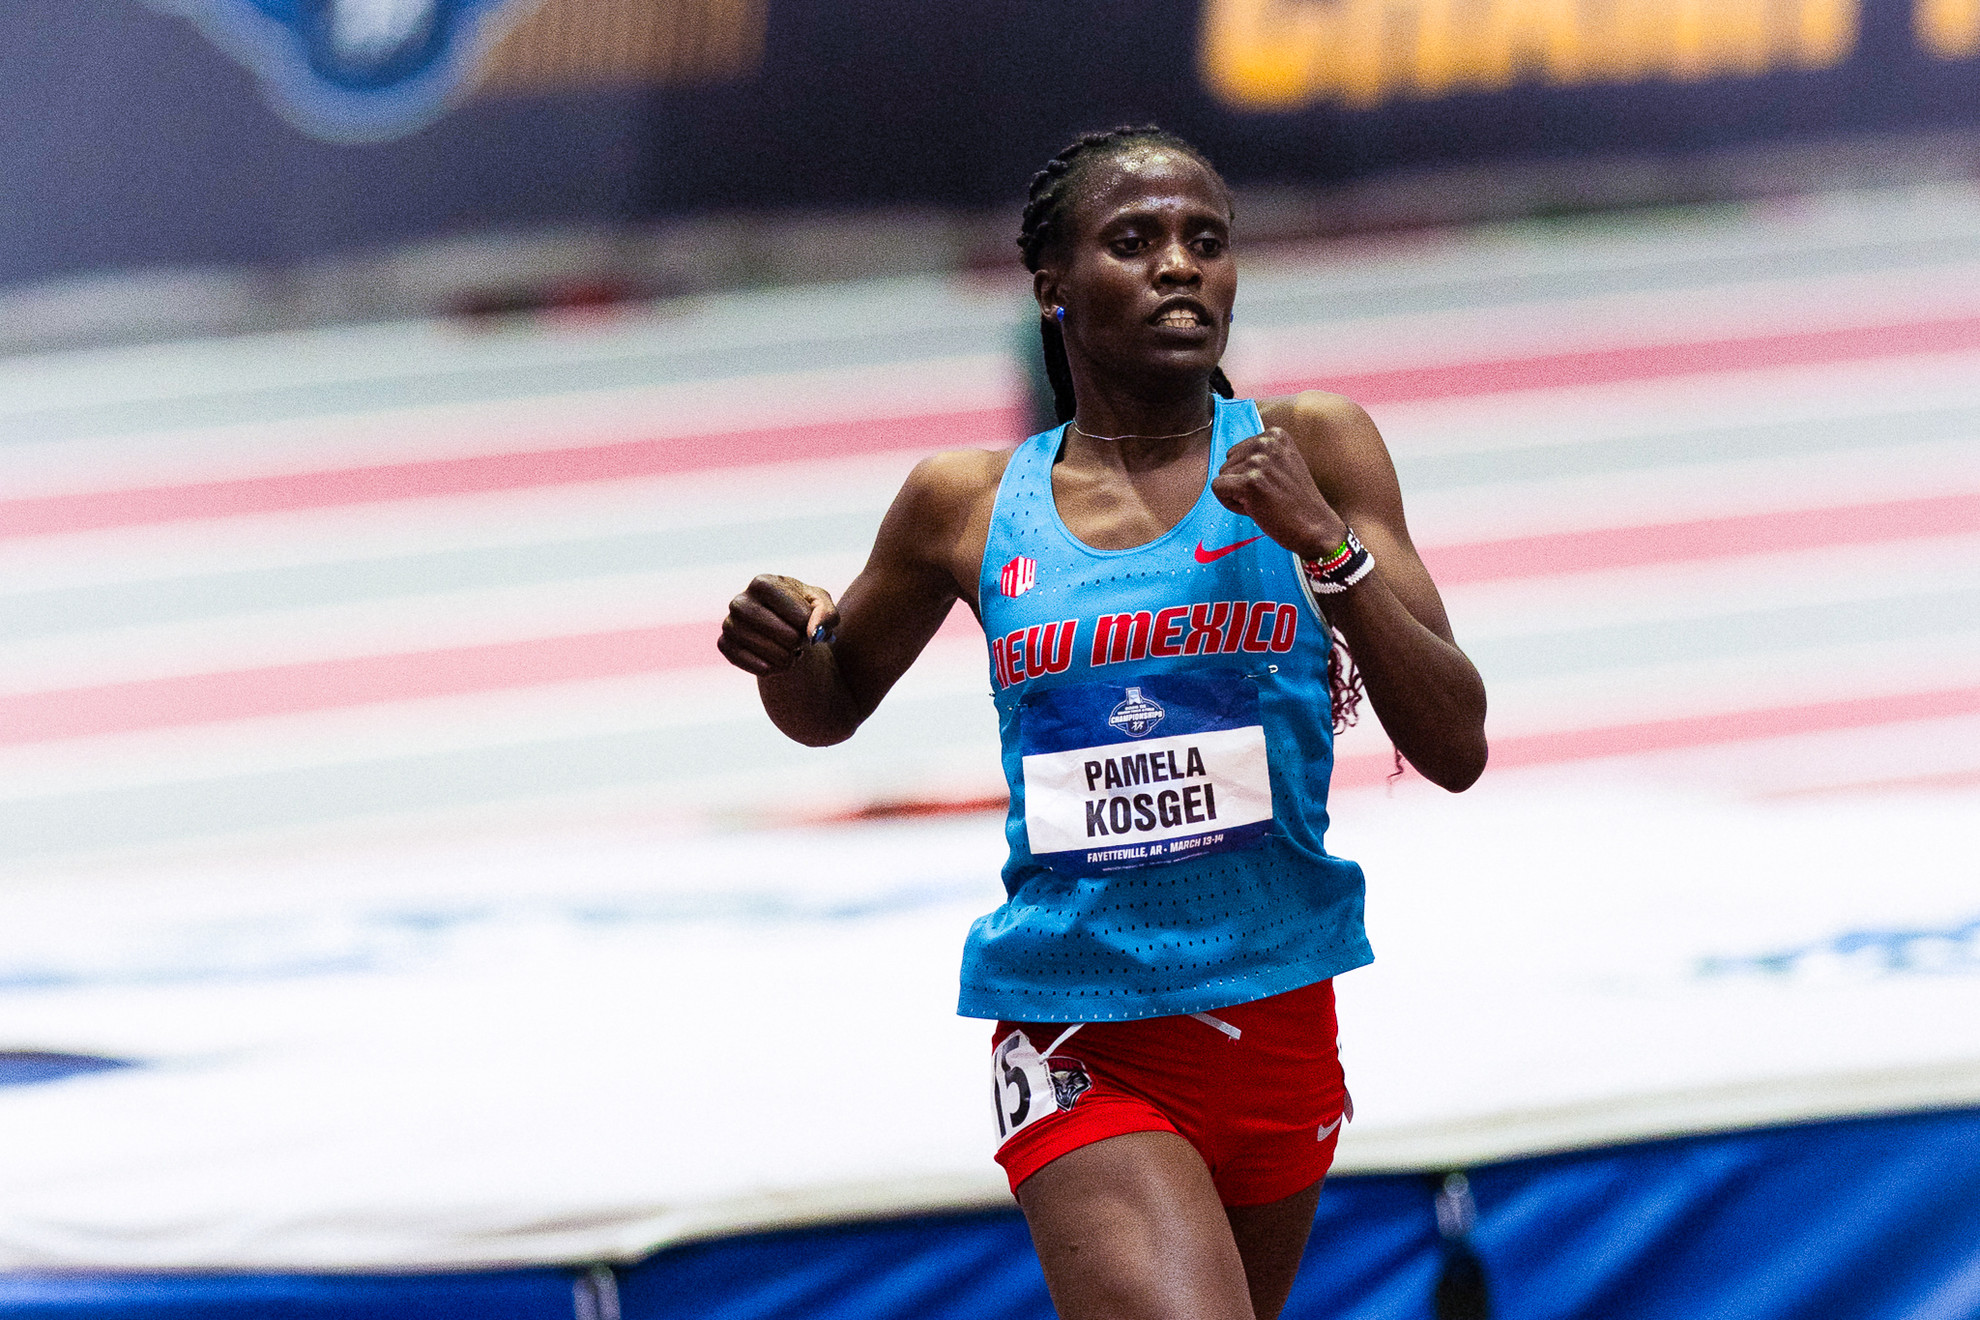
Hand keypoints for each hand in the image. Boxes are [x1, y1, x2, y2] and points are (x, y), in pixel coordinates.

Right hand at [718, 574, 839, 675]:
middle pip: (788, 638)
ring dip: (789, 658)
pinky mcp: (724, 645)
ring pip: (775, 656)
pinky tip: (774, 660)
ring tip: (787, 648)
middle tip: (798, 639)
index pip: (801, 617)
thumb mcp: (821, 604)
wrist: (778, 625)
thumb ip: (826, 614)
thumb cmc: (801, 608)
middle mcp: (740, 601)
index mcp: (763, 582)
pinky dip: (773, 669)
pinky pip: (758, 668)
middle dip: (800, 643)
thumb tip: (814, 635)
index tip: (806, 622)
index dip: (811, 626)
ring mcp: (729, 623)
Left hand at [1210, 427, 1346, 559]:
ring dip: (1237, 494)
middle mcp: (1266, 443)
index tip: (1271, 484)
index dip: (1248, 474)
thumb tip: (1228, 454)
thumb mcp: (1282, 463)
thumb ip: (1260, 454)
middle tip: (1267, 495)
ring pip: (1222, 476)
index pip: (1237, 452)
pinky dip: (1230, 503)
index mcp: (1275, 434)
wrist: (1314, 526)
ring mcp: (1258, 461)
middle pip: (1227, 462)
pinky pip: (1217, 489)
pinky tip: (1254, 508)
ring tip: (1264, 501)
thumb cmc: (1295, 500)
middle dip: (1241, 483)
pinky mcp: (1249, 482)